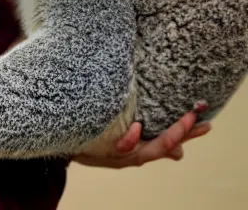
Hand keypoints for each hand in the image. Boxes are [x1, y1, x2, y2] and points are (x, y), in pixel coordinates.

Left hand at [74, 106, 210, 168]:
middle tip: (194, 118)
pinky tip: (137, 129)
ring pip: (148, 151)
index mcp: (141, 148)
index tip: (205, 121)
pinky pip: (120, 147)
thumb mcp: (123, 139)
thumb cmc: (96, 140)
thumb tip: (178, 150)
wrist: (67, 145)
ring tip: (176, 124)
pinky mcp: (105, 151)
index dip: (189, 132)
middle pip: (164, 146)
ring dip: (164, 138)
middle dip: (181, 133)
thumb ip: (150, 140)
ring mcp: (120, 155)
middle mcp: (134, 155)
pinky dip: (130, 139)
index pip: (172, 140)